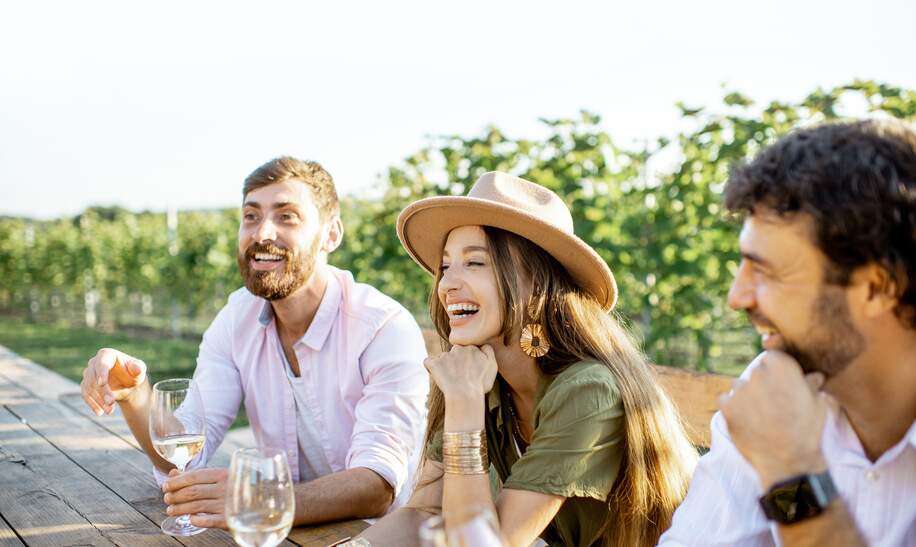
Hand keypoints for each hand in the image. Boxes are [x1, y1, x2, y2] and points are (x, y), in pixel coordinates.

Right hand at [81, 348, 146, 415]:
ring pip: (89, 387)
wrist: (127, 384)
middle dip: (102, 391)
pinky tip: (100, 412)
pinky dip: (92, 404)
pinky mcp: (85, 384)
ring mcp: (88, 373)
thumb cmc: (133, 374)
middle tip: (111, 403)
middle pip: (94, 377)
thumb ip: (138, 368)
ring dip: (98, 400)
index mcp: (107, 354)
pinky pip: (85, 394)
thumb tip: (135, 368)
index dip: (102, 373)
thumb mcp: (139, 371)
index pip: (102, 362)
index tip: (102, 384)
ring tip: (109, 410)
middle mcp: (94, 362)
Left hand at [163, 468, 228, 528]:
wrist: (259, 503)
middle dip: (175, 496)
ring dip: (180, 509)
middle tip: (167, 499)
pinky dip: (197, 520)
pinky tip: (190, 519)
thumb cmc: (233, 488)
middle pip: (193, 491)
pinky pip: (209, 521)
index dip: (177, 482)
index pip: (194, 476)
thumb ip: (195, 475)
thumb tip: (172, 473)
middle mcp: (225, 488)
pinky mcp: (229, 519)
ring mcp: (227, 504)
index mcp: (223, 474)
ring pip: (197, 506)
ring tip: (170, 510)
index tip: (165, 486)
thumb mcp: (217, 478)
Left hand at [424, 344, 497, 402]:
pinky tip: (437, 376)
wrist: (465, 396)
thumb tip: (482, 345)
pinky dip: (432, 368)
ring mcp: (445, 356)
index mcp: (472, 348)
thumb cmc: (480, 384)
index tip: (471, 370)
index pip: (469, 349)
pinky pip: (429, 362)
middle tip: (461, 376)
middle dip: (457, 361)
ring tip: (451, 380)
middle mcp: (458, 348)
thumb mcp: (492, 366)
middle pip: (456, 352)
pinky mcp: (434, 364)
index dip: (470, 360)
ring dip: (446, 366)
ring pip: (444, 358)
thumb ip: (488, 351)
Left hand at [719, 351, 828, 489]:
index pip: (772, 357)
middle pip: (755, 372)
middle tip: (771, 405)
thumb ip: (810, 385)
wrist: (788, 461)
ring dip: (746, 396)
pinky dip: (732, 408)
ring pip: (739, 386)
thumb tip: (814, 376)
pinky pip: (725, 400)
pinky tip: (746, 421)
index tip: (780, 385)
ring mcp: (741, 389)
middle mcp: (759, 373)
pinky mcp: (727, 406)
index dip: (776, 371)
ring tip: (759, 416)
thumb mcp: (817, 404)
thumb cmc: (807, 431)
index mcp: (782, 367)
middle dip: (761, 384)